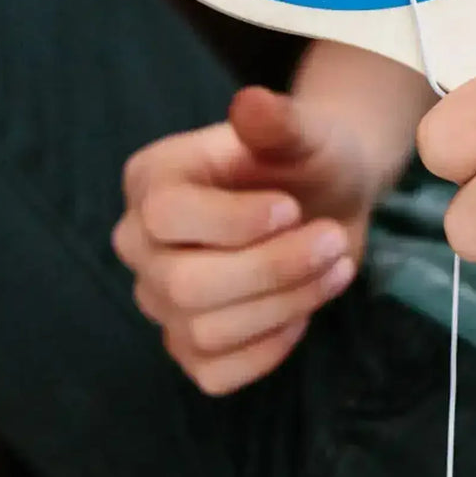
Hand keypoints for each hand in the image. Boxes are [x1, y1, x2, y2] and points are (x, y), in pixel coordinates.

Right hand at [113, 87, 377, 394]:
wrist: (331, 194)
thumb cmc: (309, 155)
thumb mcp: (305, 130)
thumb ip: (278, 120)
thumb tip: (250, 102)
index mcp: (152, 180)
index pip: (166, 216)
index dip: (235, 221)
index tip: (291, 207)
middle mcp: (139, 242)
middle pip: (186, 284)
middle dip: (274, 268)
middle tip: (332, 239)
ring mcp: (159, 299)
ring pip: (206, 331)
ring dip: (287, 303)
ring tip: (336, 264)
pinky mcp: (190, 345)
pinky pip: (215, 373)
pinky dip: (269, 349)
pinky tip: (304, 309)